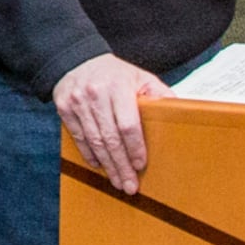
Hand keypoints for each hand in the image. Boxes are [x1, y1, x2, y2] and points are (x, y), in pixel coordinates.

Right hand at [52, 53, 170, 195]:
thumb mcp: (139, 77)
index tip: (140, 164)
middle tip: (130, 185)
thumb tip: (180, 112)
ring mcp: (78, 102)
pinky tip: (100, 166)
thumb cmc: (113, 73)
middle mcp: (96, 94)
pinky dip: (89, 155)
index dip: (135, 147)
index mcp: (118, 86)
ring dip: (107, 165)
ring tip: (118, 182)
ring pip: (94, 142)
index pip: (128, 124)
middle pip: (110, 138)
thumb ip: (159, 94)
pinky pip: (78, 138)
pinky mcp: (64, 109)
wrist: (76, 59)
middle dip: (121, 165)